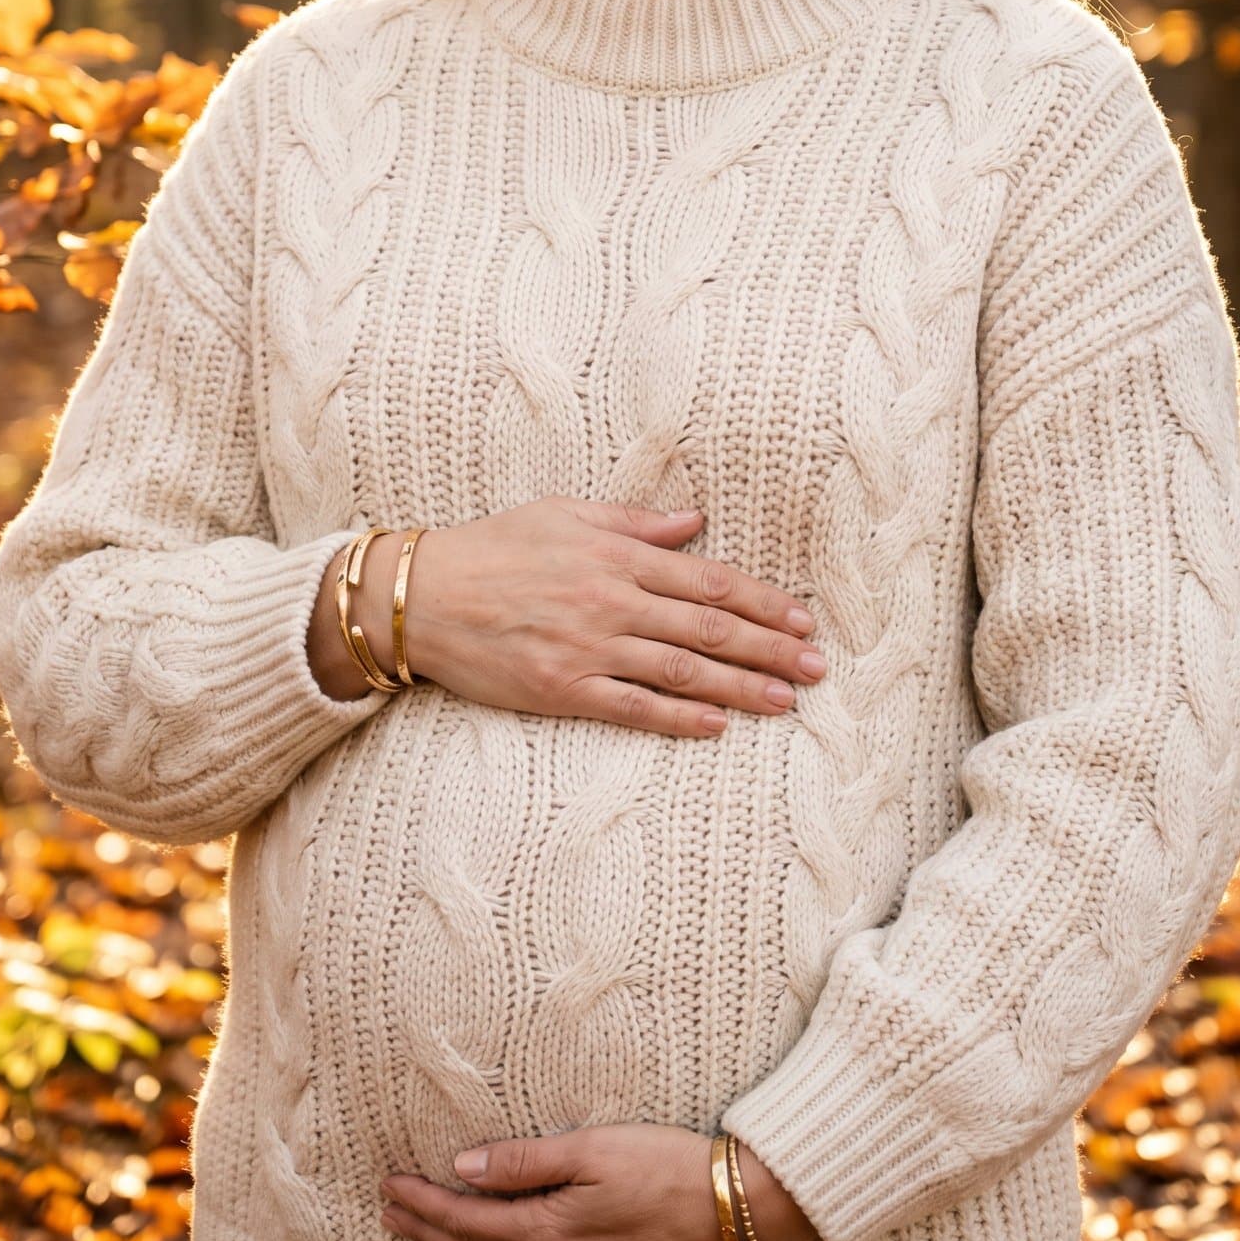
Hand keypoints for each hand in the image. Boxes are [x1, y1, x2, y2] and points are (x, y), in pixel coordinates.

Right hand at [317, 497, 825, 739]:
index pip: (709, 581)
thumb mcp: (566, 515)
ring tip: (786, 702)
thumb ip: (635, 523)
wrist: (423, 596)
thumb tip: (694, 522)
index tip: (801, 619)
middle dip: (770, 649)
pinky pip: (633, 707)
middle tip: (816, 668)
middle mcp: (612, 601)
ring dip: (741, 688)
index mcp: (618, 556)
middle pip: (709, 629)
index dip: (762, 602)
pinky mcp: (563, 689)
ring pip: (683, 671)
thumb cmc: (494, 547)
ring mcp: (590, 648)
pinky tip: (717, 725)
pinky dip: (679, 718)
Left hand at [377, 1124, 820, 1240]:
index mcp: (548, 1227)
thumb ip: (524, 1161)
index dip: (423, 1203)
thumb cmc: (665, 1164)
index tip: (390, 1186)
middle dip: (426, 1234)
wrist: (734, 1209)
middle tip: (387, 1217)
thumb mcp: (592, 1146)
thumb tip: (462, 1168)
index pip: (466, 1219)